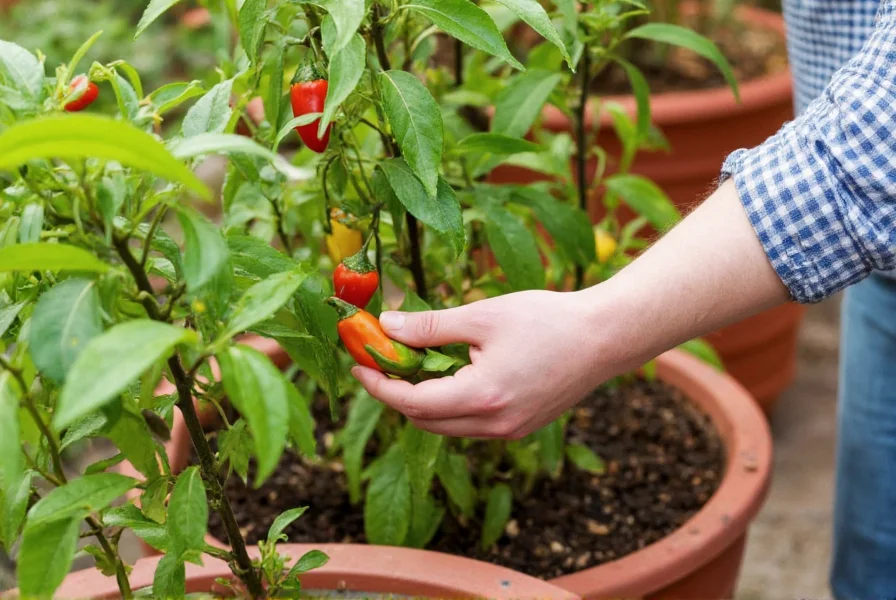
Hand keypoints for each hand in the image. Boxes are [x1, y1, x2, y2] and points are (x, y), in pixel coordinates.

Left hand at [351, 290, 616, 438]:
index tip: (358, 366)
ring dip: (422, 401)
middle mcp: (494, 424)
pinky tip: (448, 375)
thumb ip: (431, 326)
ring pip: (447, 426)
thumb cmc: (547, 319)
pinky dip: (449, 404)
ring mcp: (509, 430)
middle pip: (425, 421)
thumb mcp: (483, 316)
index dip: (379, 385)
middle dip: (395, 395)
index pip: (412, 403)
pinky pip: (470, 424)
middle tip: (378, 363)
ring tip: (410, 366)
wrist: (606, 337)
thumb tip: (385, 327)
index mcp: (482, 396)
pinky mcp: (521, 426)